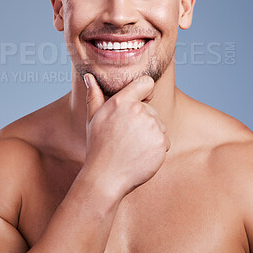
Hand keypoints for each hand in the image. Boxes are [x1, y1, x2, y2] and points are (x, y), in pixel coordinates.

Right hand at [82, 74, 170, 197]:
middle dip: (143, 120)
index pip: (147, 83)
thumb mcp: (93, 118)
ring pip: (159, 125)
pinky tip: (141, 155)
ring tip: (132, 146)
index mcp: (122, 101)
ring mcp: (152, 126)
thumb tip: (88, 76)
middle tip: (126, 136)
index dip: (145, 92)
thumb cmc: (98, 147)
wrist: (106, 177)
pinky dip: (156, 148)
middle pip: (151, 109)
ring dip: (150, 135)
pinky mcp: (161, 142)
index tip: (139, 102)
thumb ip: (94, 95)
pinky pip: (164, 141)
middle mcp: (138, 110)